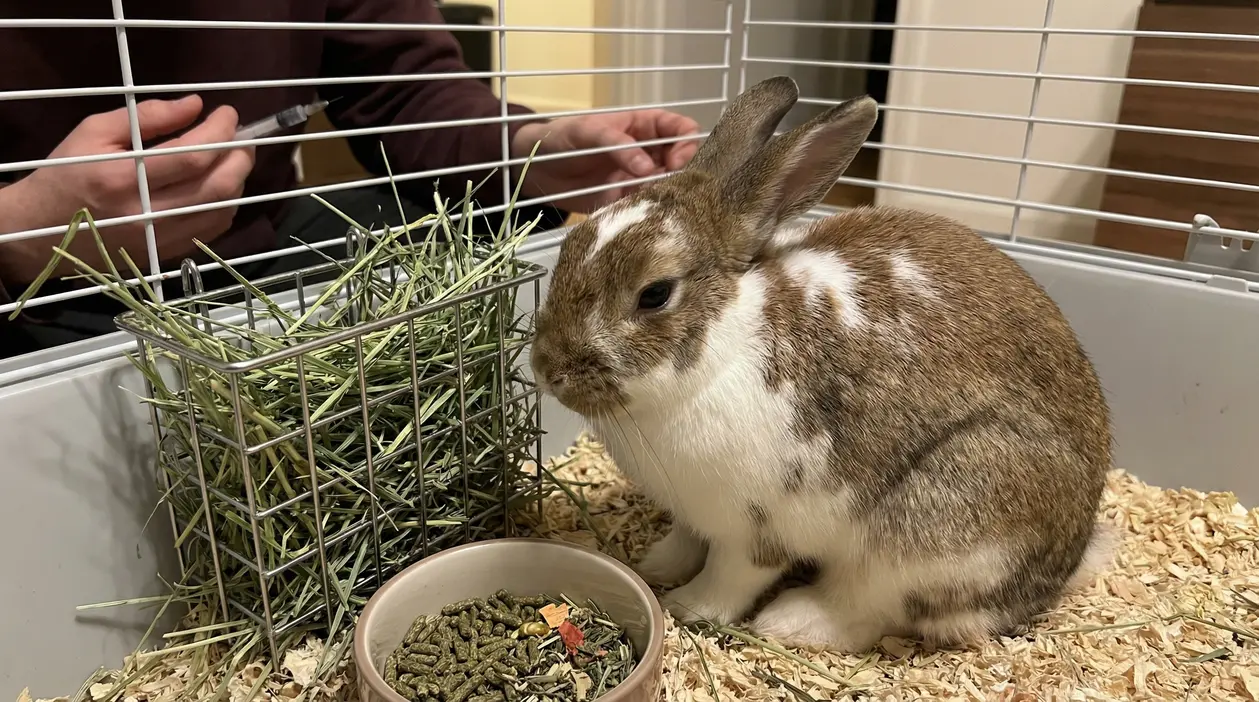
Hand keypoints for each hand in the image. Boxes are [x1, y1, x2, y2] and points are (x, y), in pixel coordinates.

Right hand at [0, 95, 255, 284]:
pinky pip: (214, 228)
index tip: (228, 113)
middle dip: (240, 156)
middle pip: (219, 187)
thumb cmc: (68, 172)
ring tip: (232, 156)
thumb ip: (147, 116)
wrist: (43, 229)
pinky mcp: (168, 252)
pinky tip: (219, 184)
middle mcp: (148, 214)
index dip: (220, 132)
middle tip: (240, 136)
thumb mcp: (94, 132)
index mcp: (124, 179)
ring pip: (223, 209)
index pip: (192, 156)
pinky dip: (228, 203)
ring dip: (238, 179)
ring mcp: (161, 239)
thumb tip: (195, 105)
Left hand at [511, 109, 700, 213]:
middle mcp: (649, 152)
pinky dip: (650, 210)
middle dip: (682, 174)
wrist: (536, 169)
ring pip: (670, 186)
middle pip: (684, 161)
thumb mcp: (586, 131)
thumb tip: (646, 168)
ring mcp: (640, 178)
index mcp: (644, 127)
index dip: (686, 144)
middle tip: (667, 187)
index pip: (682, 129)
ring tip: (653, 202)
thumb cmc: (560, 138)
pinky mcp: (628, 200)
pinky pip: (649, 206)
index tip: (675, 162)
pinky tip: (641, 214)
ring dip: (667, 195)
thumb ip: (616, 143)